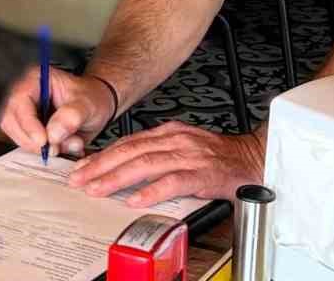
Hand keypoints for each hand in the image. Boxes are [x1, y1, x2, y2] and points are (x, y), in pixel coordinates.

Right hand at [0, 66, 115, 159]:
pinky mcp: (29, 128)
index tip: (43, 141)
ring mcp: (25, 112)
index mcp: (36, 79)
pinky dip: (43, 152)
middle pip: (10, 120)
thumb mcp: (88, 104)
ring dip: (39, 148)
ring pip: (17, 135)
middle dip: (31, 140)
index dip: (28, 124)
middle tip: (54, 149)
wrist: (97, 106)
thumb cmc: (92, 98)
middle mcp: (25, 94)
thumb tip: (52, 135)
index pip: (20, 101)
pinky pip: (27, 144)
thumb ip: (71, 117)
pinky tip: (62, 147)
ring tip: (66, 145)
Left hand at [68, 121, 266, 208]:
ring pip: (146, 163)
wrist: (255, 158)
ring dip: (117, 177)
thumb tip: (127, 168)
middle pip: (131, 151)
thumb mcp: (184, 148)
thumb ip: (158, 155)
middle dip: (101, 165)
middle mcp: (176, 140)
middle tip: (79, 178)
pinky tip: (136, 200)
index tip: (82, 166)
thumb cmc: (219, 158)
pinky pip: (174, 182)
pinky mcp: (203, 174)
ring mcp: (190, 155)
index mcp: (170, 133)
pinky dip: (152, 190)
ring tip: (98, 188)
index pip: (128, 142)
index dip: (103, 155)